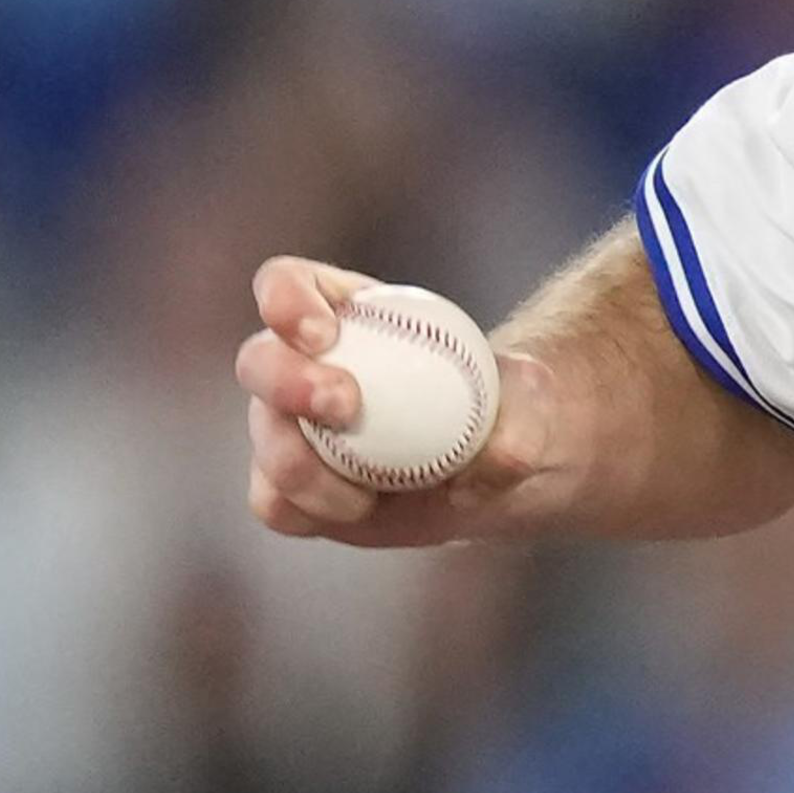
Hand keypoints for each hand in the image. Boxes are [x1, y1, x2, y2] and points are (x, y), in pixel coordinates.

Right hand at [238, 255, 548, 546]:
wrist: (499, 466)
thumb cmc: (510, 408)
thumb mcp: (535, 400)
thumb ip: (523, 418)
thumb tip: (498, 454)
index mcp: (341, 311)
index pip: (286, 284)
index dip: (285, 299)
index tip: (324, 331)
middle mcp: (300, 367)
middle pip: (258, 360)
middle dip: (287, 380)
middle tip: (345, 403)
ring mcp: (290, 430)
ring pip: (263, 440)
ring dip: (297, 463)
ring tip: (362, 491)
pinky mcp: (296, 489)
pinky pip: (276, 503)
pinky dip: (311, 508)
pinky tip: (363, 509)